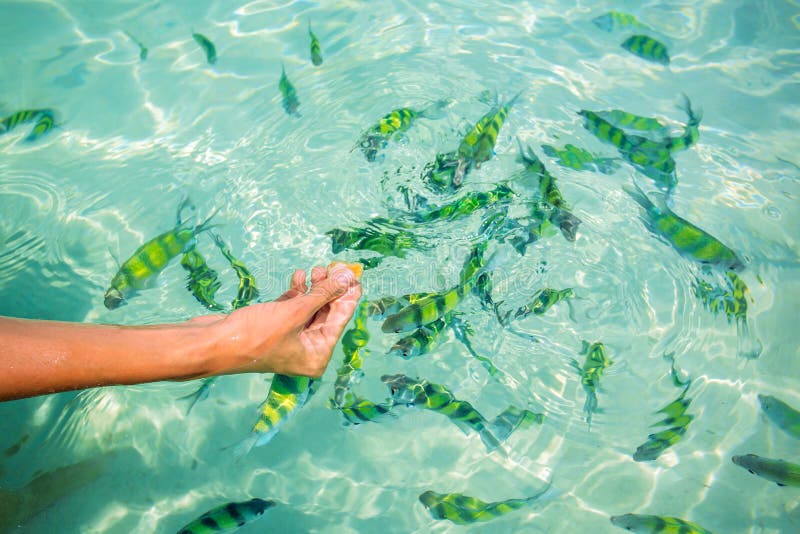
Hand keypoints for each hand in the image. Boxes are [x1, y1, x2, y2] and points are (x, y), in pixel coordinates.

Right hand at [210, 264, 361, 376]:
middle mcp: (305, 351)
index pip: (340, 321)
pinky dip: (296, 292)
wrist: (212, 343)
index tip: (355, 275)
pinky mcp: (273, 327)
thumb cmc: (255, 335)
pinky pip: (292, 308)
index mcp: (316, 357)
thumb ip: (323, 294)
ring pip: (309, 309)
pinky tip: (298, 276)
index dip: (348, 296)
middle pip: (326, 314)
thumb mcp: (295, 312)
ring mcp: (288, 339)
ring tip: (315, 269)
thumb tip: (347, 278)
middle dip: (330, 289)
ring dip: (313, 288)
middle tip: (335, 267)